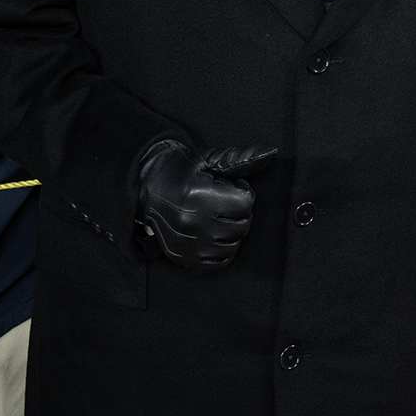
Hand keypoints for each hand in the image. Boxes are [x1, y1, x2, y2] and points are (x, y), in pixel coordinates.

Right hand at [135, 137, 280, 270]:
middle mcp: (193, 222)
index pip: (245, 203)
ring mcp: (187, 243)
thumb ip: (241, 158)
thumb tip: (271, 153)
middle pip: (242, 226)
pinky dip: (221, 250)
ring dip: (231, 232)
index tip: (230, 187)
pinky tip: (212, 234)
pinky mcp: (184, 257)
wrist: (145, 186)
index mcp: (199, 195)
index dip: (242, 192)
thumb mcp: (207, 159)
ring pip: (233, 246)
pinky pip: (218, 262)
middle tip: (223, 202)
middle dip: (239, 212)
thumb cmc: (179, 170)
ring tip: (216, 217)